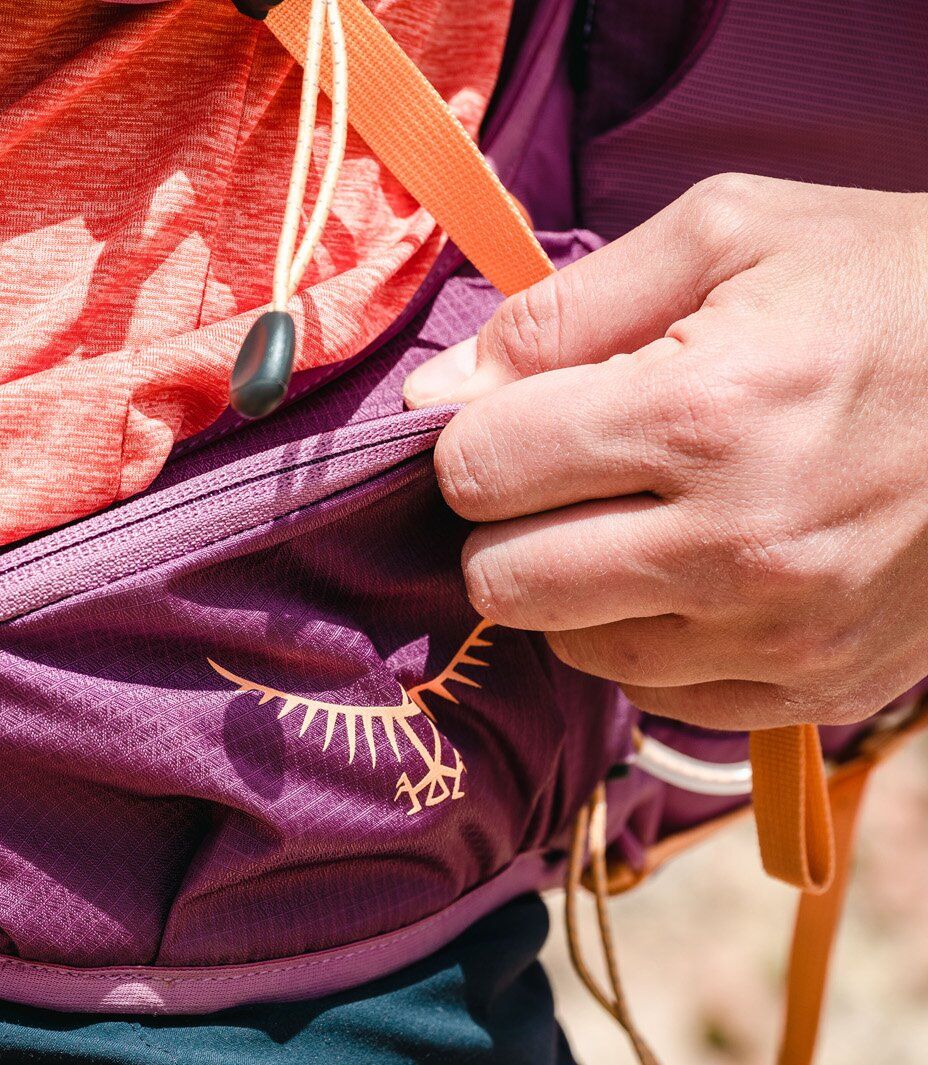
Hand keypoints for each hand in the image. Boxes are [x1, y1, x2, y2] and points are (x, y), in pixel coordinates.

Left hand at [404, 175, 927, 731]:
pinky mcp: (823, 687)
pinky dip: (650, 638)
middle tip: (563, 475)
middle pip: (501, 581)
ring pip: (569, 648)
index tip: (517, 419)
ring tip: (637, 518)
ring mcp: (785, 631)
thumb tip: (432, 396)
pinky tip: (695, 573)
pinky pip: (660, 697)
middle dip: (504, 523)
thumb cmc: (890, 285)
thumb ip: (558, 314)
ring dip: (570, 587)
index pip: (478, 471)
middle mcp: (738, 544)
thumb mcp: (727, 237)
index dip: (474, 440)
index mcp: (702, 413)